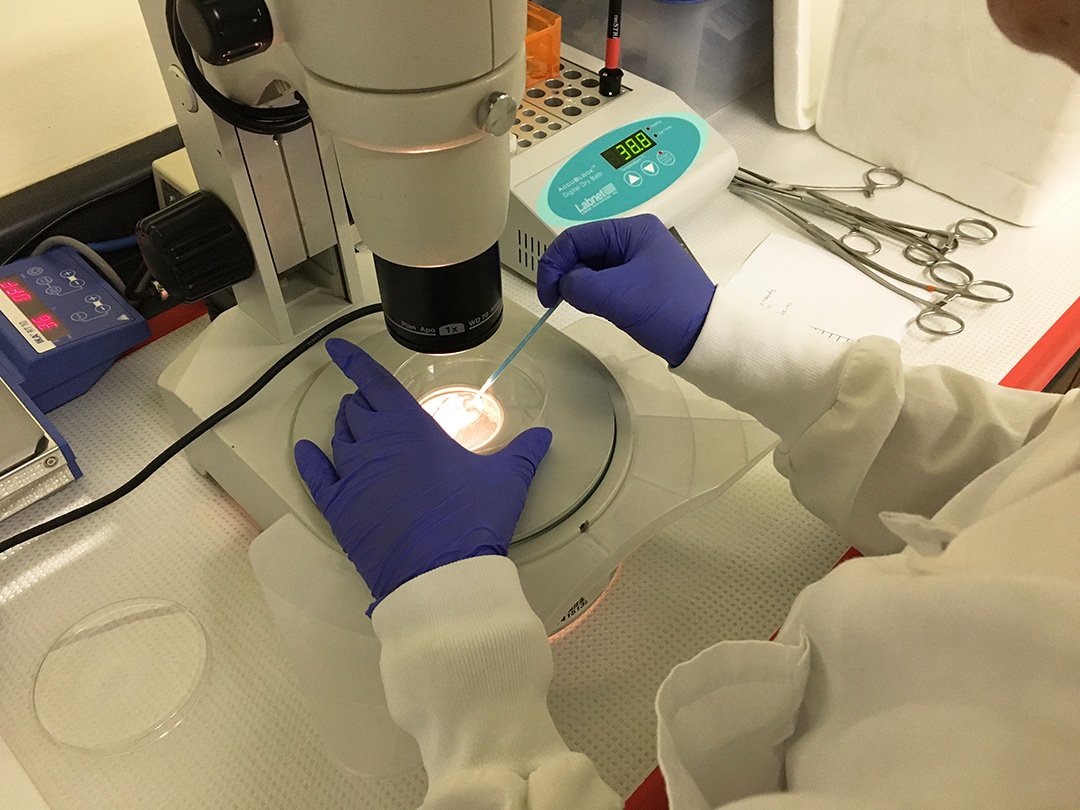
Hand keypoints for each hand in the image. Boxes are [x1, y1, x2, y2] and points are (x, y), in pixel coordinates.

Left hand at [294, 339, 551, 612]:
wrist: (440, 575)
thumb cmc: (473, 518)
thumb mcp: (507, 480)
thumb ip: (524, 452)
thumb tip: (544, 435)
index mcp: (409, 425)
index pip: (375, 382)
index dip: (354, 361)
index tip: (336, 347)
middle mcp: (374, 442)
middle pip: (356, 410)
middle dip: (361, 403)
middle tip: (372, 405)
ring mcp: (351, 475)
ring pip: (338, 438)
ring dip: (345, 428)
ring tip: (353, 426)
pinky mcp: (337, 508)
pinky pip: (315, 475)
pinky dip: (309, 460)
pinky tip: (305, 450)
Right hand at [536, 214, 715, 365]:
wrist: (705, 338)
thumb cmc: (668, 310)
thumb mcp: (618, 296)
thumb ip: (580, 285)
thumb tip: (564, 285)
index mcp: (632, 230)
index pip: (576, 236)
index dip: (554, 263)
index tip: (546, 294)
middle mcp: (634, 239)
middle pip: (583, 250)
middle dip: (566, 274)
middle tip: (558, 302)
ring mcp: (637, 260)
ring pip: (592, 267)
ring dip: (580, 285)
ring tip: (582, 305)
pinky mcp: (639, 281)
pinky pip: (605, 281)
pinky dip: (593, 294)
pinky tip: (595, 307)